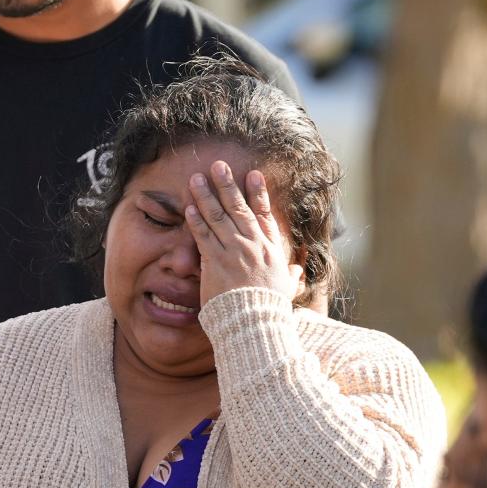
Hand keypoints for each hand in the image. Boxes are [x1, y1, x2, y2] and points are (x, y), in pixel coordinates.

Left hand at [185, 161, 303, 307]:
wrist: (255, 322)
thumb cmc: (271, 309)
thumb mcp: (287, 289)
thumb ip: (290, 276)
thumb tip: (297, 272)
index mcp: (270, 249)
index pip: (264, 215)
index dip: (259, 193)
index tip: (253, 174)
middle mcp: (253, 245)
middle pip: (238, 208)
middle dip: (227, 184)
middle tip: (218, 165)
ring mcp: (234, 251)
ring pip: (218, 217)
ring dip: (206, 195)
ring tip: (196, 178)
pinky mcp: (216, 261)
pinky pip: (203, 236)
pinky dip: (196, 220)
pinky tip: (189, 207)